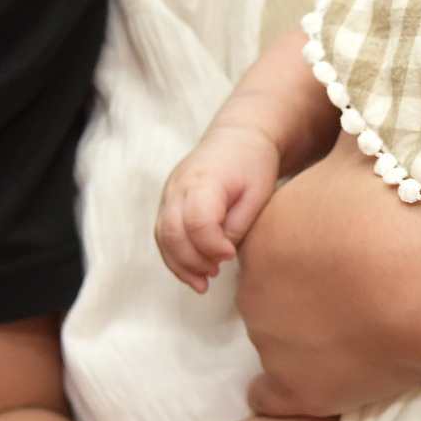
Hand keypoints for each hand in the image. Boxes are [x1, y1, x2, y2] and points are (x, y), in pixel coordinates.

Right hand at [156, 126, 281, 291]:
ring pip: (163, 238)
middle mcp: (178, 186)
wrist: (237, 137)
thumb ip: (238, 226)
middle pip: (173, 233)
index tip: (231, 255)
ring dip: (181, 265)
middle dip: (193, 261)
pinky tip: (194, 273)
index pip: (197, 222)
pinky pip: (164, 235)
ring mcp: (169, 194)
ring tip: (204, 283)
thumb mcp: (258, 194)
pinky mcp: (168, 203)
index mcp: (204, 180)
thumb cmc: (252, 164)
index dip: (212, 246)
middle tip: (216, 272)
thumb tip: (220, 254)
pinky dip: (176, 257)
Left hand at [237, 146, 420, 415]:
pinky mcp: (292, 387)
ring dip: (313, 342)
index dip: (309, 250)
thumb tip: (368, 77)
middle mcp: (254, 282)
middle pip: (276, 293)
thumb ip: (360, 125)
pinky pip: (270, 398)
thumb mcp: (370, 146)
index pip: (275, 244)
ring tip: (367, 334)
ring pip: (280, 343)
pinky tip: (322, 383)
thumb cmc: (402, 204)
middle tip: (367, 291)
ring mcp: (270, 338)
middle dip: (310, 294)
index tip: (341, 255)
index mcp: (268, 227)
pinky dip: (291, 392)